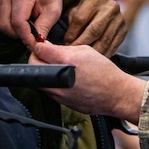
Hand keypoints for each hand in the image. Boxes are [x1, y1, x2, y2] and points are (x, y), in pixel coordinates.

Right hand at [0, 0, 68, 48]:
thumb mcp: (53, 11)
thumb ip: (43, 27)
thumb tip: (36, 45)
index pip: (18, 22)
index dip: (25, 37)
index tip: (34, 45)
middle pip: (4, 25)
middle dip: (17, 36)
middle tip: (31, 38)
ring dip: (10, 33)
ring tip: (25, 32)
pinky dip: (4, 29)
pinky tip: (16, 29)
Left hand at [31, 41, 145, 122]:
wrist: (115, 94)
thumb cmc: (105, 72)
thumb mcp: (86, 51)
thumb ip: (64, 48)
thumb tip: (48, 46)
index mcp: (65, 61)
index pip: (39, 50)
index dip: (39, 45)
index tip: (42, 46)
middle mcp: (58, 79)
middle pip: (32, 65)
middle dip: (36, 58)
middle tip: (46, 56)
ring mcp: (58, 93)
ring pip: (38, 79)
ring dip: (43, 72)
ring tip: (57, 68)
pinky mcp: (60, 102)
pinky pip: (48, 90)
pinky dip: (52, 83)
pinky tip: (65, 80)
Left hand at [63, 0, 126, 55]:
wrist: (102, 8)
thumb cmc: (83, 11)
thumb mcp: (73, 10)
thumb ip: (67, 21)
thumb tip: (56, 39)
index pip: (81, 18)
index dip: (71, 33)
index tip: (64, 44)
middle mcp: (110, 6)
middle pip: (94, 30)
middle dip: (81, 45)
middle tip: (72, 55)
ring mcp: (119, 19)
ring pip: (104, 40)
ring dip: (92, 53)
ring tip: (81, 60)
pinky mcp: (124, 30)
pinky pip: (113, 46)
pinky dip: (102, 54)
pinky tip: (93, 59)